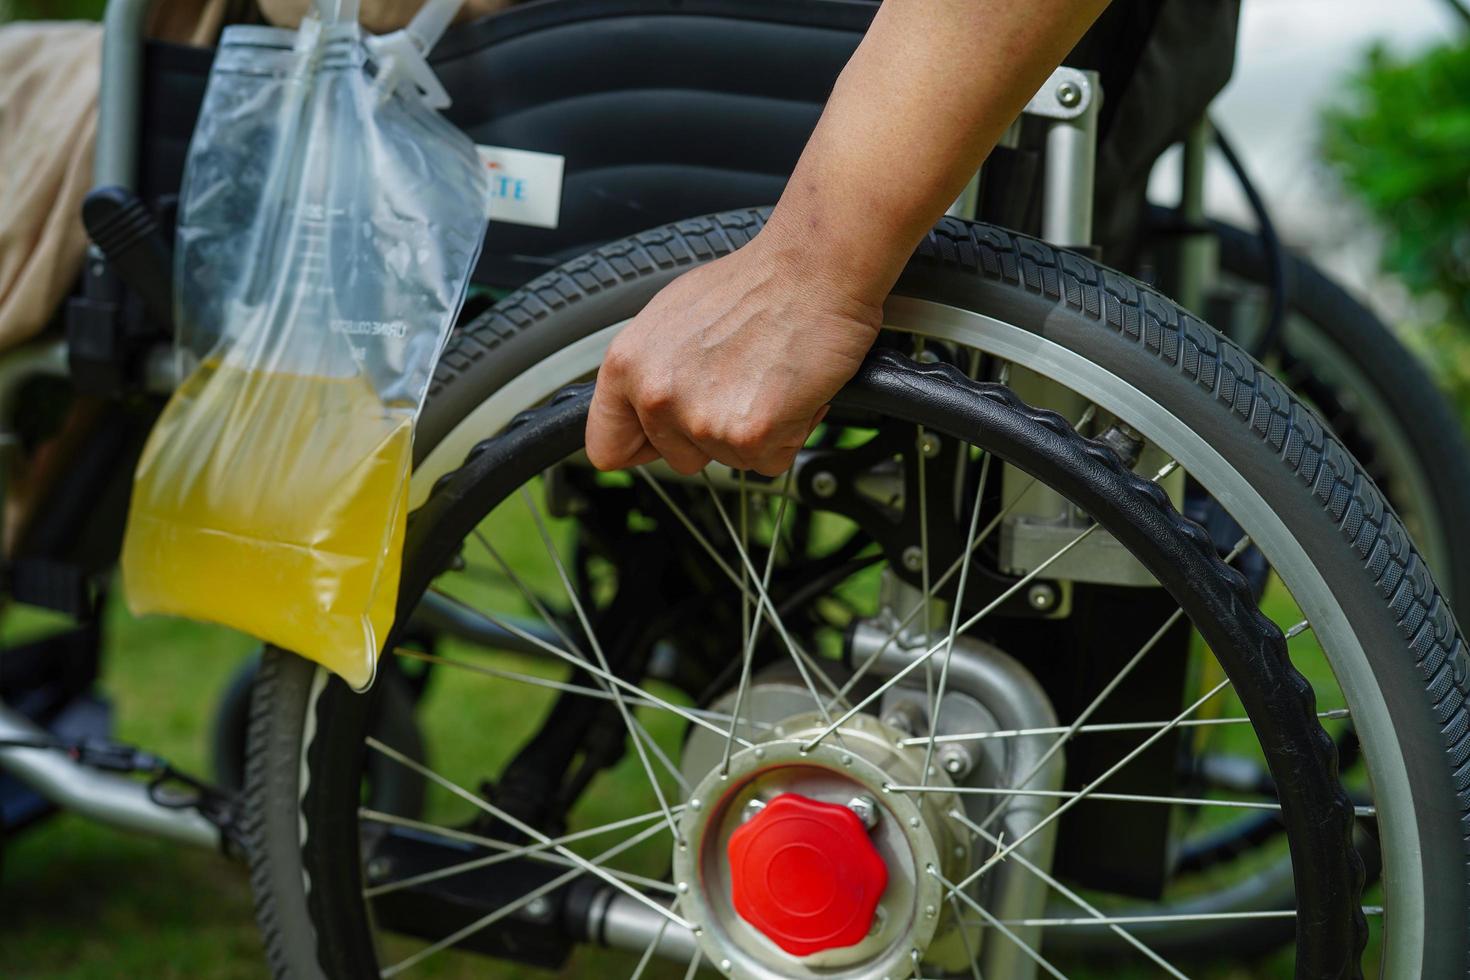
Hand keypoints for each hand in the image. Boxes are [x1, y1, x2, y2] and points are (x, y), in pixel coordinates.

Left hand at [585, 230, 882, 476]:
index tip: (665, 437)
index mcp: (626, 364)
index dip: (643, 446)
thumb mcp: (672, 317)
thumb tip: (645, 404)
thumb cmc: (754, 285)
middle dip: (712, 435)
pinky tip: (790, 391)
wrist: (812, 270)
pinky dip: (788, 435)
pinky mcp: (748, 434)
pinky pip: (769, 461)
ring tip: (767, 379)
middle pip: (678, 460)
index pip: (606, 447)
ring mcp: (701, 419)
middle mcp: (655, 395)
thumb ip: (650, 369)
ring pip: (728, 462)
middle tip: (739, 386)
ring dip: (753, 433)